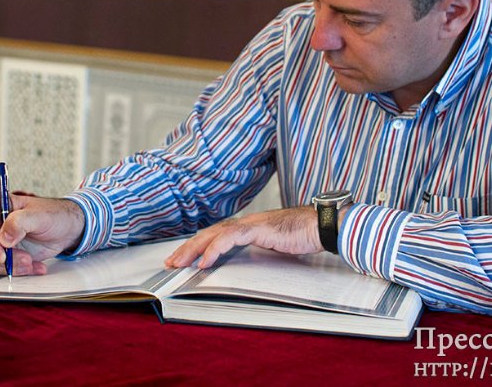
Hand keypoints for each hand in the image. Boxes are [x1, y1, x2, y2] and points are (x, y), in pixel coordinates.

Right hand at [0, 192, 84, 275]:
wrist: (67, 229)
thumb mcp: (40, 215)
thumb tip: (3, 238)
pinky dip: (17, 271)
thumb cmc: (55, 215)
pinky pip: (1, 267)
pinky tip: (35, 266)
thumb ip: (20, 222)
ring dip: (10, 267)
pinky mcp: (5, 253)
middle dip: (2, 258)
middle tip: (26, 260)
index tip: (2, 255)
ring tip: (32, 263)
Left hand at [164, 206, 321, 268]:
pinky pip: (229, 239)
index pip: (215, 235)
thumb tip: (245, 268)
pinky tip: (205, 261)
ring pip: (213, 234)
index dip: (197, 246)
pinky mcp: (257, 228)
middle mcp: (244, 223)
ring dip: (194, 249)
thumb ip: (258, 254)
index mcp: (247, 228)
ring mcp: (250, 224)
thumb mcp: (274, 249)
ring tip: (180, 263)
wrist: (321, 227)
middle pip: (208, 233)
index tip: (182, 259)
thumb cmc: (302, 237)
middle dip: (187, 248)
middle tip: (170, 262)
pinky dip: (215, 250)